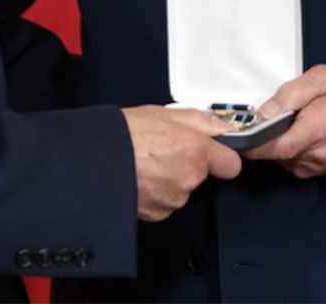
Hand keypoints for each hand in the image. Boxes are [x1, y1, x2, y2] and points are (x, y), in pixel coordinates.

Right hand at [121, 105, 240, 221]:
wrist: (94, 161)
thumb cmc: (122, 135)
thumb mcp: (161, 112)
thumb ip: (194, 119)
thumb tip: (212, 124)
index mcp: (194, 149)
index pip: (230, 163)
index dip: (222, 156)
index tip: (215, 152)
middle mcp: (189, 177)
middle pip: (201, 174)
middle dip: (187, 163)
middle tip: (164, 149)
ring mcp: (174, 198)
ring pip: (181, 188)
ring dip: (169, 177)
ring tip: (146, 161)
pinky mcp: (158, 213)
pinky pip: (165, 201)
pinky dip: (155, 191)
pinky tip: (140, 176)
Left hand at [244, 65, 325, 177]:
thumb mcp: (322, 79)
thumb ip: (291, 93)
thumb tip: (266, 111)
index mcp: (318, 130)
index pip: (277, 146)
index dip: (253, 143)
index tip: (238, 134)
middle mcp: (317, 154)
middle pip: (274, 152)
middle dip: (262, 136)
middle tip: (261, 117)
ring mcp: (317, 165)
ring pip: (280, 157)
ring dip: (275, 141)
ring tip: (285, 120)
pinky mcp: (316, 169)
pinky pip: (291, 160)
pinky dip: (286, 147)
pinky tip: (294, 131)